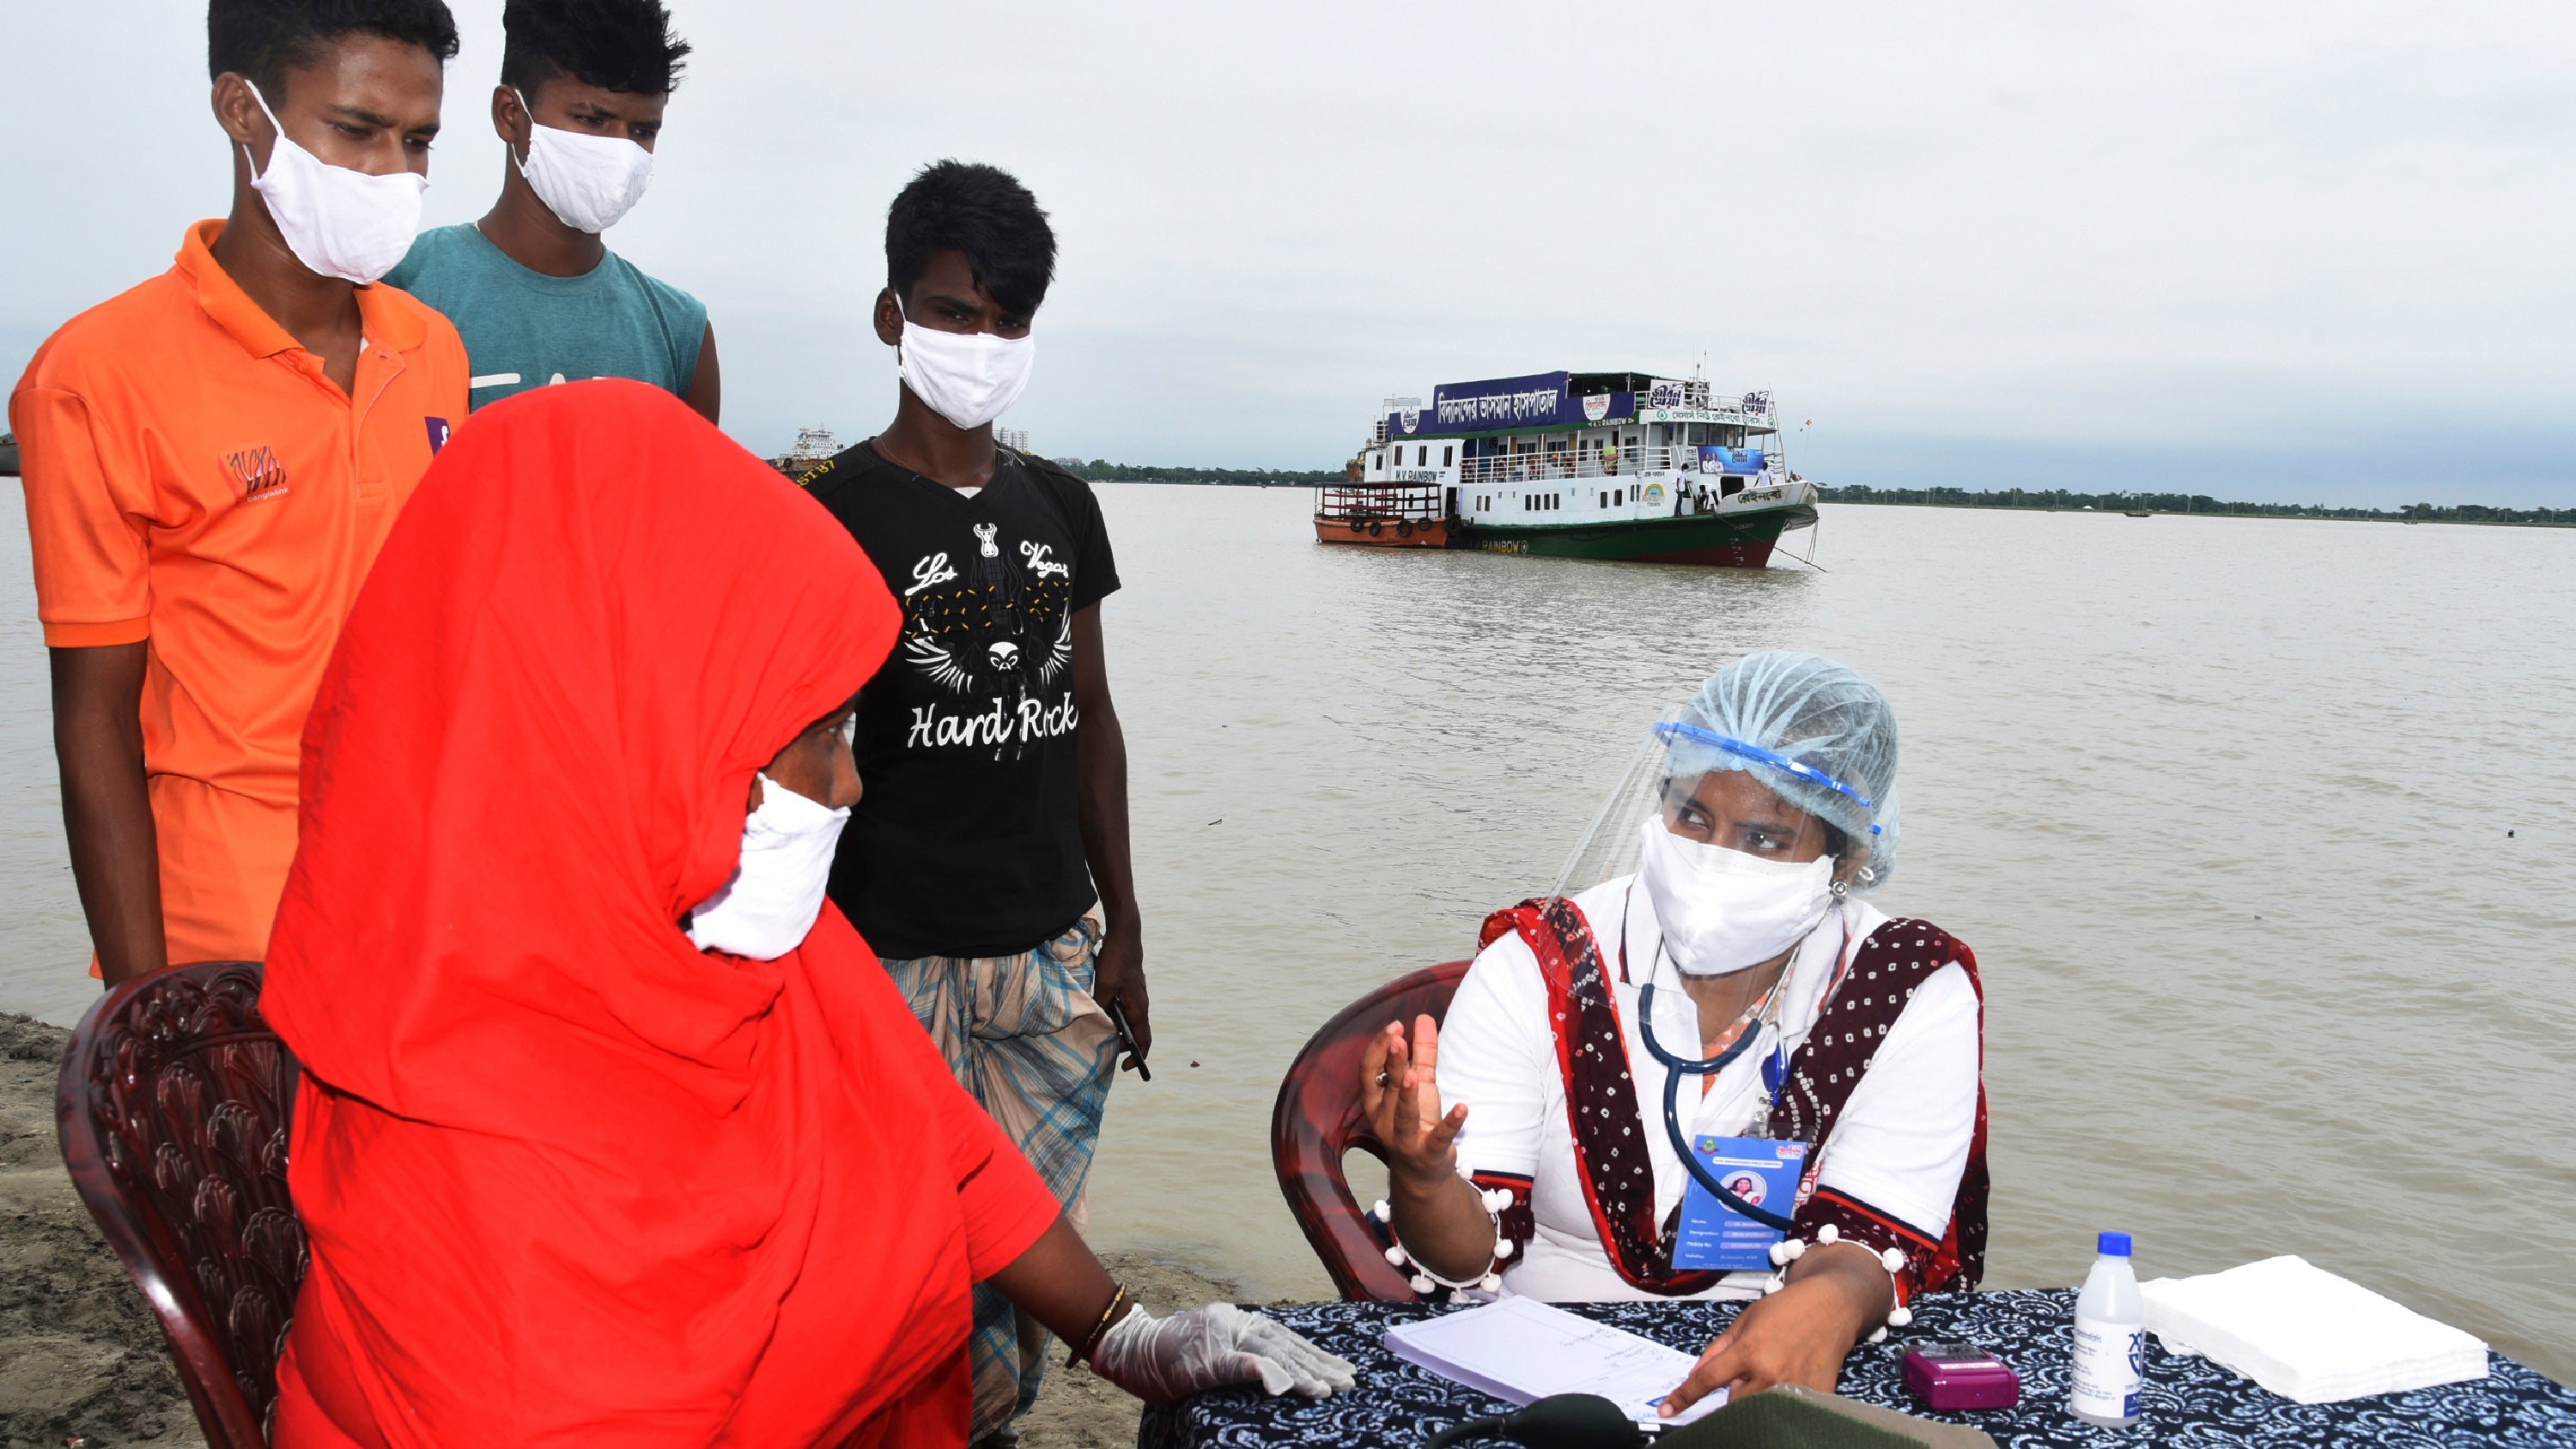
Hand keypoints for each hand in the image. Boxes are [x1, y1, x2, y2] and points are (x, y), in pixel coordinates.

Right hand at [1088, 1302, 1358, 1405]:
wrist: (1129, 1350)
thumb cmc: (1170, 1358)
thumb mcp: (1212, 1354)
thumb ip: (1244, 1359)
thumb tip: (1280, 1373)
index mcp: (1238, 1322)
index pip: (1284, 1337)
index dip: (1315, 1353)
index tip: (1343, 1370)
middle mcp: (1233, 1322)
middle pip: (1283, 1343)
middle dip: (1318, 1364)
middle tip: (1348, 1382)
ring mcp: (1218, 1337)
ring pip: (1268, 1352)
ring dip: (1299, 1372)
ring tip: (1326, 1389)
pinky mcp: (1202, 1357)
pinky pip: (1235, 1364)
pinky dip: (1260, 1372)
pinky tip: (1282, 1385)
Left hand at [1093, 924, 1149, 1067]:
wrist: (1125, 935)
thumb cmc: (1116, 960)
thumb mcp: (1105, 986)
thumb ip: (1102, 1007)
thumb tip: (1096, 1024)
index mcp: (1139, 1008)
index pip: (1144, 1040)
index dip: (1138, 1056)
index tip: (1125, 1067)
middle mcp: (1141, 1004)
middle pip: (1137, 1033)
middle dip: (1125, 1046)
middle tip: (1107, 1054)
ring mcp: (1136, 996)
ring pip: (1130, 1021)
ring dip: (1119, 1031)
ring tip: (1102, 1037)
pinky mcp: (1130, 988)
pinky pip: (1125, 1009)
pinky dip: (1116, 1018)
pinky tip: (1102, 1015)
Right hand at [1359, 1015, 1467, 1188]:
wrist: (1423, 1170)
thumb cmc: (1417, 1121)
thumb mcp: (1420, 1084)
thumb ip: (1422, 1052)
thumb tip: (1424, 1017)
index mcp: (1376, 1100)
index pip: (1368, 1070)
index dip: (1379, 1047)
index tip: (1394, 1026)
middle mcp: (1384, 1119)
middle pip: (1385, 1087)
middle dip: (1391, 1062)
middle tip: (1398, 1037)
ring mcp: (1405, 1139)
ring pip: (1403, 1116)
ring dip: (1406, 1096)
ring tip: (1412, 1075)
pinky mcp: (1429, 1152)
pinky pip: (1439, 1138)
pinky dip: (1451, 1124)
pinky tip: (1463, 1108)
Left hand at [1659, 1242, 1890, 1415]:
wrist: (1832, 1306)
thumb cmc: (1786, 1309)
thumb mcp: (1744, 1321)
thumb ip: (1717, 1350)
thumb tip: (1695, 1374)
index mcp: (1748, 1350)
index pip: (1707, 1380)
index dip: (1684, 1397)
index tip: (1667, 1410)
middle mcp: (1769, 1372)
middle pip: (1732, 1404)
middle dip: (1729, 1397)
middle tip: (1743, 1378)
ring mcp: (1793, 1388)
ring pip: (1757, 1411)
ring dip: (1753, 1401)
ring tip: (1767, 1377)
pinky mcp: (1815, 1396)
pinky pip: (1787, 1411)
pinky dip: (1781, 1404)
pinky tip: (1789, 1383)